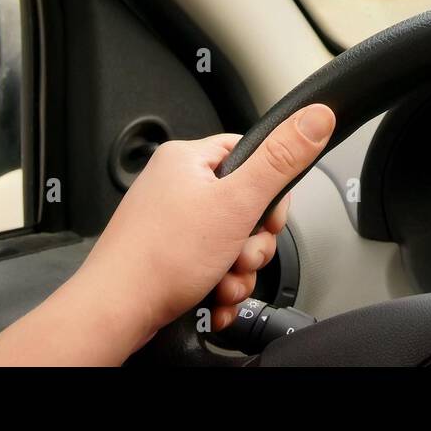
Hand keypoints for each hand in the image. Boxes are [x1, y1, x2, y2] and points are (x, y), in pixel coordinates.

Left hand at [68, 103, 335, 356]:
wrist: (115, 313)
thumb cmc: (158, 259)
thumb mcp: (236, 203)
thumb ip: (281, 160)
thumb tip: (315, 117)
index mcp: (188, 159)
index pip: (252, 156)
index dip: (270, 192)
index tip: (268, 217)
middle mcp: (177, 186)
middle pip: (247, 206)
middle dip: (253, 243)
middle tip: (238, 254)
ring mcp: (171, 223)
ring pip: (233, 243)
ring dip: (238, 271)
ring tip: (220, 281)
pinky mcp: (169, 256)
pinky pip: (213, 265)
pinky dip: (220, 286)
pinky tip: (213, 297)